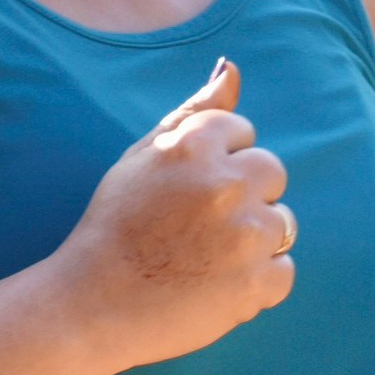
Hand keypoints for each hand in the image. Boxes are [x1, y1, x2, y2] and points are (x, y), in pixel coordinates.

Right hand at [47, 59, 295, 371]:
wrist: (90, 306)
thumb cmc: (114, 226)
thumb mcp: (143, 156)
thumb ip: (193, 111)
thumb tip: (231, 68)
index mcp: (194, 145)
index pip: (242, 133)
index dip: (215, 163)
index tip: (183, 192)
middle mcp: (225, 184)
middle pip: (272, 172)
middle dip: (244, 196)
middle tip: (196, 227)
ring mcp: (245, 236)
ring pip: (283, 223)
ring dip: (253, 241)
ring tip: (204, 259)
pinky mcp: (255, 284)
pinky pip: (284, 272)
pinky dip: (257, 283)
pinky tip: (214, 287)